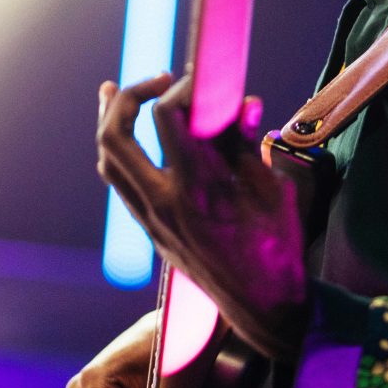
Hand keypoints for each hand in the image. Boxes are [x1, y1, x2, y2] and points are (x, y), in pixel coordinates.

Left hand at [96, 74, 309, 359]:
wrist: (264, 308)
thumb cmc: (278, 248)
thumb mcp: (272, 190)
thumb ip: (247, 144)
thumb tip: (242, 101)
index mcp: (197, 190)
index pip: (166, 118)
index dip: (181, 87)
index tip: (202, 80)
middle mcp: (163, 205)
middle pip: (116, 136)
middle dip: (128, 97)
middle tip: (157, 79)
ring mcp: (151, 221)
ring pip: (109, 162)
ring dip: (111, 122)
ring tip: (117, 92)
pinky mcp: (151, 232)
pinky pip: (121, 184)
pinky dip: (120, 153)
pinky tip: (129, 134)